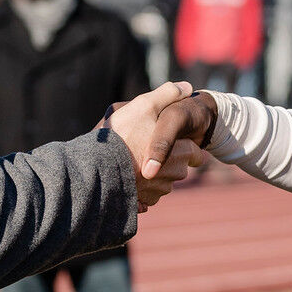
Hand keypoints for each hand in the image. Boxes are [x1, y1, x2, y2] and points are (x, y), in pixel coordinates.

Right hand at [105, 82, 203, 210]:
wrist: (94, 170)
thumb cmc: (122, 136)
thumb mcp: (145, 106)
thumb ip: (167, 95)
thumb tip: (187, 87)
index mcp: (181, 153)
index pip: (196, 154)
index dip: (187, 146)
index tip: (176, 142)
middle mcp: (173, 176)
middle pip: (178, 168)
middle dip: (169, 160)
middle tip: (148, 148)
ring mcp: (157, 193)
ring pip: (162, 182)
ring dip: (154, 175)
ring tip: (134, 162)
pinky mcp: (141, 204)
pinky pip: (145, 196)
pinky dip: (140, 189)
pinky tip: (126, 177)